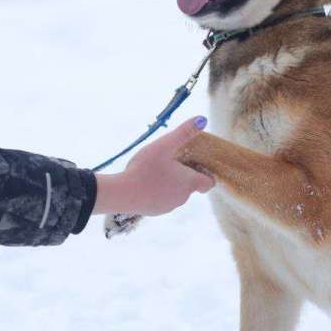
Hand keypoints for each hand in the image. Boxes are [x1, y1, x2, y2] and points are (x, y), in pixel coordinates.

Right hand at [93, 116, 214, 215]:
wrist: (122, 194)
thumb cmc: (145, 169)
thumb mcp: (164, 146)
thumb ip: (183, 133)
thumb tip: (202, 119)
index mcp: (189, 182)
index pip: (208, 183)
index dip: (205, 174)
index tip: (194, 165)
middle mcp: (183, 198)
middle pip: (190, 186)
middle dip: (183, 175)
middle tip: (169, 162)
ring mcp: (169, 207)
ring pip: (175, 193)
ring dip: (170, 183)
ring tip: (155, 171)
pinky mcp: (155, 211)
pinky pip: (161, 200)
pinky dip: (157, 192)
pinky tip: (145, 182)